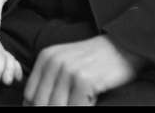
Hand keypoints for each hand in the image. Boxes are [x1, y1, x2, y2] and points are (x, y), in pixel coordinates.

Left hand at [23, 34, 145, 105]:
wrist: (124, 47)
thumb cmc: (96, 61)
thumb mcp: (67, 64)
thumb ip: (50, 82)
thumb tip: (32, 104)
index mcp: (46, 58)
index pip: (30, 95)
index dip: (36, 107)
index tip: (49, 108)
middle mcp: (54, 62)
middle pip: (41, 104)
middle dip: (52, 110)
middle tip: (69, 106)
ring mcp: (68, 71)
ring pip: (57, 107)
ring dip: (68, 109)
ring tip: (79, 103)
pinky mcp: (84, 80)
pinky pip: (76, 108)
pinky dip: (82, 109)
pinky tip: (90, 103)